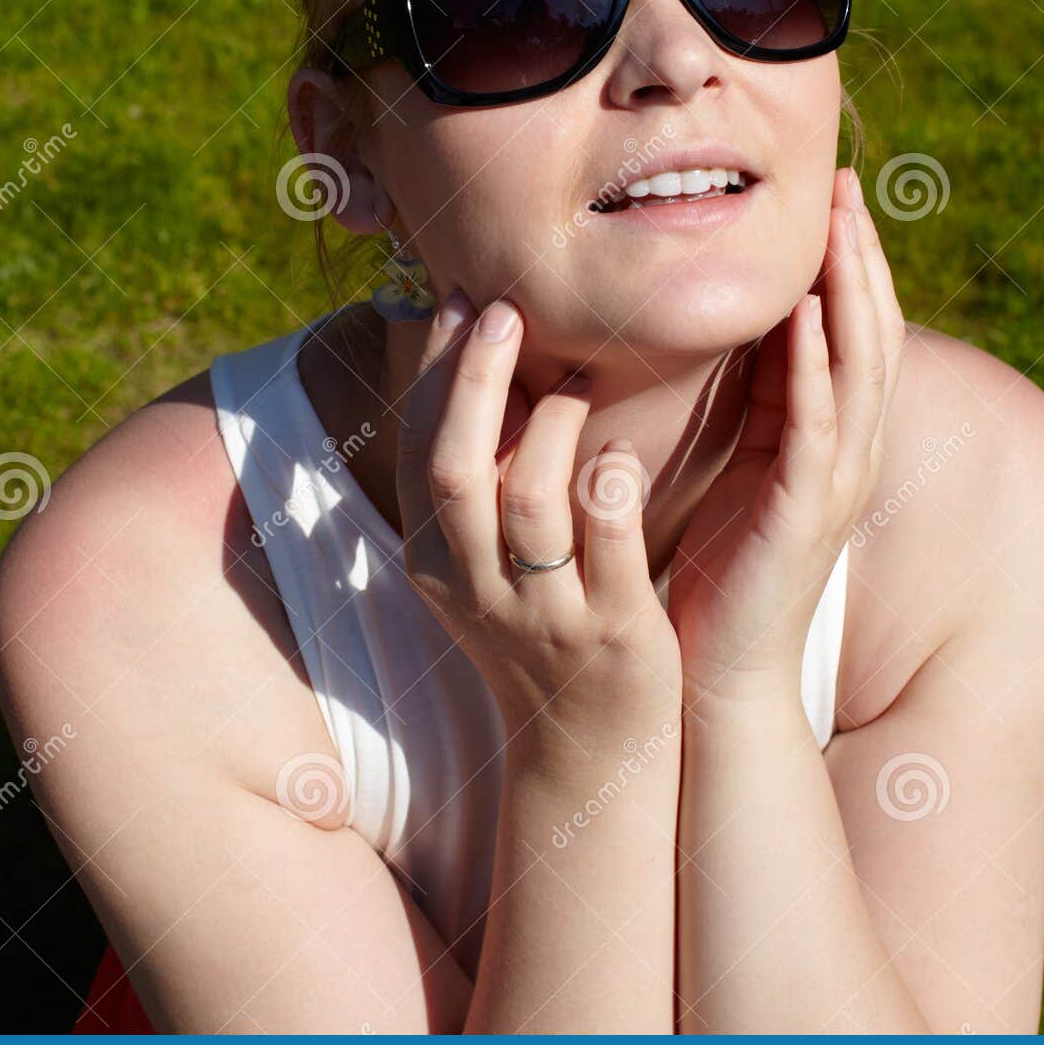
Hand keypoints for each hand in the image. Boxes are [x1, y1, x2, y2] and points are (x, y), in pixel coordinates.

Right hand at [394, 291, 680, 750]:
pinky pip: (610, 542)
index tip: (460, 300)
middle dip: (474, 380)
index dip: (434, 372)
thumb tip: (479, 364)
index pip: (418, 449)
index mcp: (436, 561)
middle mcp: (477, 586)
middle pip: (456, 468)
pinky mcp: (613, 629)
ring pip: (532, 502)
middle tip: (506, 310)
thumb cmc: (543, 626)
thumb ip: (481, 479)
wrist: (588, 745)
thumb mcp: (485, 561)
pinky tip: (625, 452)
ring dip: (551, 427)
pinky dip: (615, 485)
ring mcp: (545, 611)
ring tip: (576, 383)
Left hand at [667, 167, 905, 702]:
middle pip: (872, 334)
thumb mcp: (742, 464)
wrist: (721, 668)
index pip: (855, 332)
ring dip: (850, 293)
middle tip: (846, 186)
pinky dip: (816, 368)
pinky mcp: (804, 511)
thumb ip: (756, 400)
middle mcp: (851, 453)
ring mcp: (835, 482)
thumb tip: (746, 328)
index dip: (850, 263)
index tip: (833, 195)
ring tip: (839, 227)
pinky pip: (817, 426)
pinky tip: (806, 317)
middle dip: (860, 257)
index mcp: (835, 438)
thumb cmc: (723, 568)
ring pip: (858, 369)